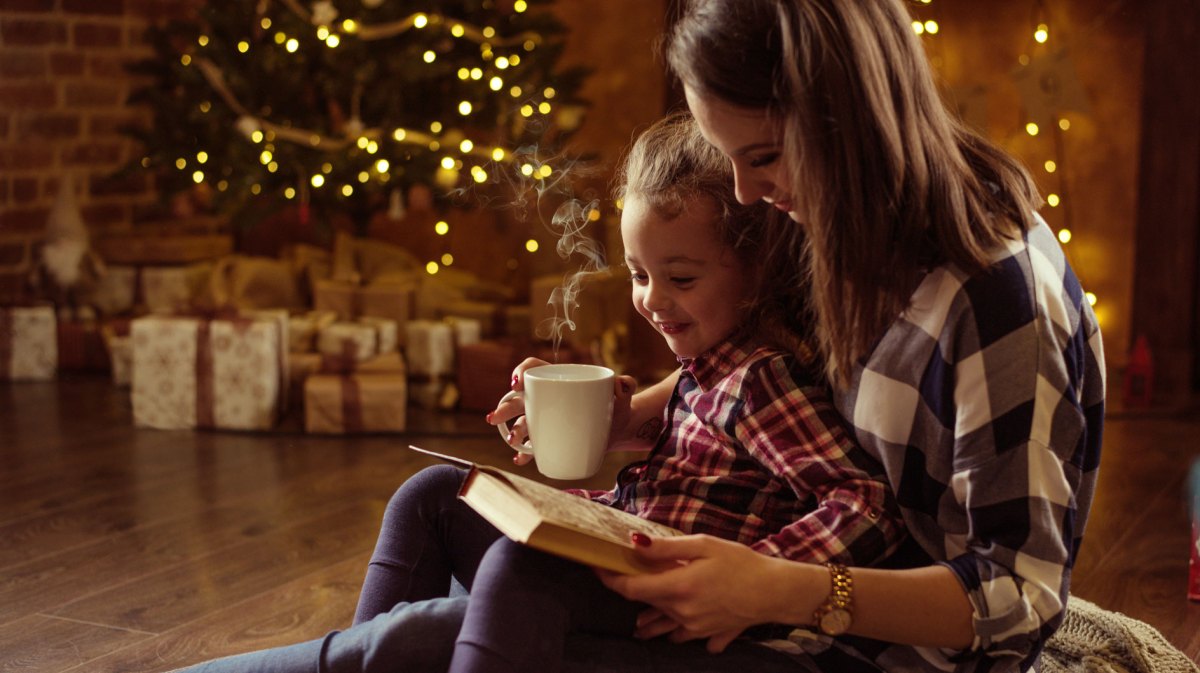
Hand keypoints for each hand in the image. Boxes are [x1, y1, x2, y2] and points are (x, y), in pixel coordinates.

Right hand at [488, 360, 638, 465]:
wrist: (618, 428)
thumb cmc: (615, 405)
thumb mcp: (621, 394)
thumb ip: (625, 384)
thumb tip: (622, 384)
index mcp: (559, 380)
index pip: (534, 368)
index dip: (522, 372)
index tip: (516, 383)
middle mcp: (547, 399)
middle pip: (521, 399)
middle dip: (505, 407)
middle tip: (495, 418)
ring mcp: (547, 420)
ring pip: (524, 422)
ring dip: (514, 431)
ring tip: (513, 440)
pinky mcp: (551, 438)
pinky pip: (534, 445)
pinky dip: (525, 452)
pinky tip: (520, 458)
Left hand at [597, 534, 797, 652]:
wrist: (776, 592)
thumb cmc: (742, 563)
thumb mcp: (704, 545)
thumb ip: (667, 548)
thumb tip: (634, 544)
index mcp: (677, 588)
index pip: (631, 589)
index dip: (610, 579)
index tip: (598, 567)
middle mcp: (681, 612)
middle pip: (645, 606)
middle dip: (632, 594)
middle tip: (624, 579)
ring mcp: (694, 627)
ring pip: (662, 626)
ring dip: (649, 621)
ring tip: (640, 623)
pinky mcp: (708, 634)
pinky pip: (685, 636)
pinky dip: (678, 632)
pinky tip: (680, 628)